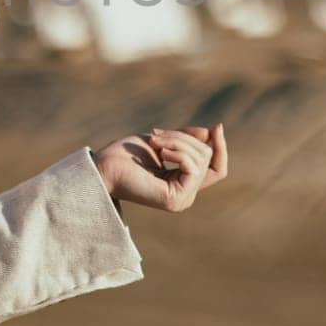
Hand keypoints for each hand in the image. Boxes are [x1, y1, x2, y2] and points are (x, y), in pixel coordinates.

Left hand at [93, 123, 227, 213]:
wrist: (105, 165)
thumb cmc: (128, 154)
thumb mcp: (164, 141)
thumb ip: (187, 140)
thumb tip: (211, 133)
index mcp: (183, 183)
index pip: (216, 169)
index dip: (220, 147)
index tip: (217, 126)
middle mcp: (186, 195)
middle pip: (207, 157)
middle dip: (184, 138)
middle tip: (156, 135)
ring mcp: (182, 199)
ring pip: (200, 159)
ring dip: (177, 141)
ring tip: (154, 141)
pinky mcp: (176, 199)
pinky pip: (192, 167)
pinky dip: (177, 152)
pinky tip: (160, 152)